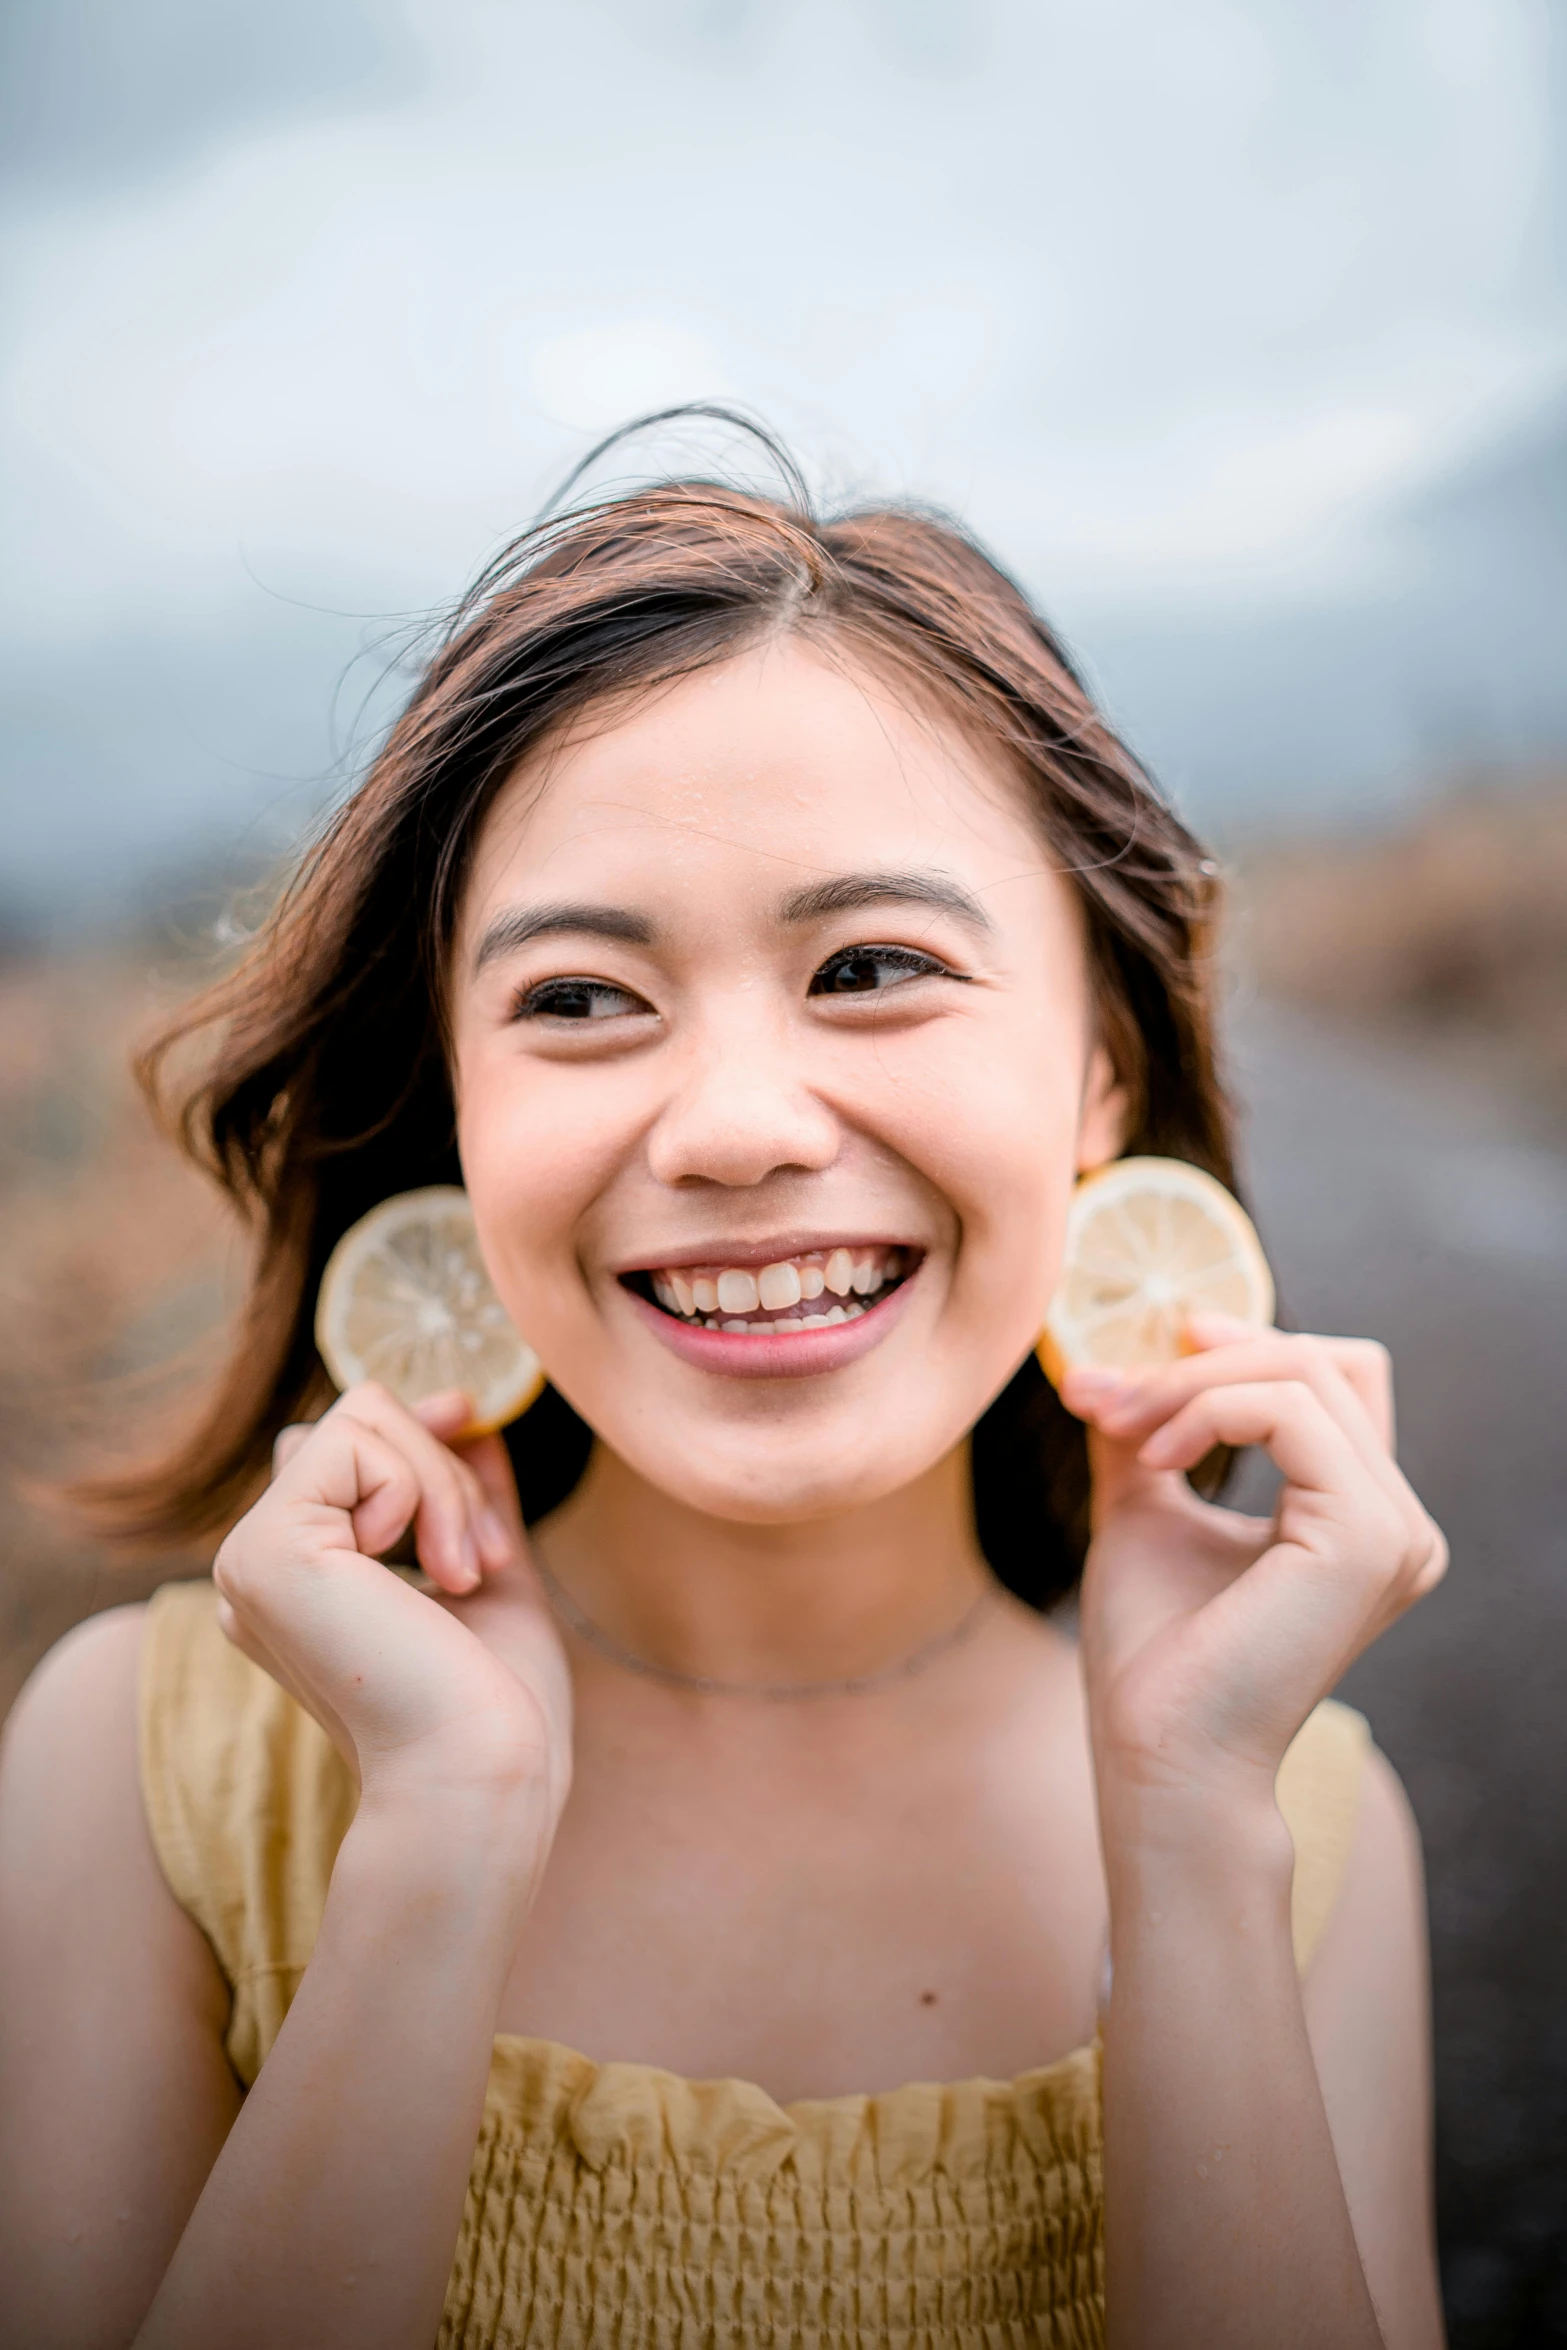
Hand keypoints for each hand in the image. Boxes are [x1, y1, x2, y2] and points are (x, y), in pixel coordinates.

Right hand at [212, 1384, 572, 1858]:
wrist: (483, 1770)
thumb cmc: (498, 1703)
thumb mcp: (489, 1573)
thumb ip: (468, 1497)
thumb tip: (472, 1417)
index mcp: (299, 1580)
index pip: (338, 1451)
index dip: (410, 1426)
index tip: (469, 1418)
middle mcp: (258, 1566)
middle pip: (351, 1421)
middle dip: (445, 1464)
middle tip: (483, 1559)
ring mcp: (251, 1557)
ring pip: (356, 1417)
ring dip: (444, 1481)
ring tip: (466, 1573)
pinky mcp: (264, 1550)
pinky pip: (352, 1440)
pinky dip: (420, 1488)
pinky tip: (435, 1576)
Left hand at [1060, 1318, 1445, 1812]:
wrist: (1158, 1751)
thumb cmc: (1155, 1654)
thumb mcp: (1147, 1510)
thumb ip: (1145, 1433)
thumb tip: (1108, 1362)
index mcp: (1360, 1519)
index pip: (1334, 1380)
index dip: (1250, 1341)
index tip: (1156, 1341)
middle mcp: (1396, 1523)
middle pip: (1317, 1363)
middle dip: (1198, 1360)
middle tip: (1106, 1392)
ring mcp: (1393, 1529)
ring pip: (1301, 1374)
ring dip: (1188, 1382)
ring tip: (1117, 1424)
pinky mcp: (1366, 1534)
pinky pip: (1289, 1409)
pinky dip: (1207, 1409)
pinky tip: (1155, 1457)